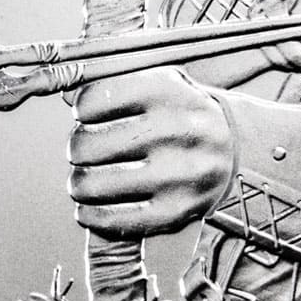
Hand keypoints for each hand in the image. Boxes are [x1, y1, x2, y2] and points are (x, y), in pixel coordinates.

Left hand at [67, 68, 233, 237]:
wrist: (234, 148)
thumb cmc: (184, 114)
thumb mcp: (160, 83)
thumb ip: (114, 82)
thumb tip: (66, 96)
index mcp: (170, 92)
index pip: (95, 99)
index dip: (82, 110)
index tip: (87, 115)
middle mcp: (178, 130)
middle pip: (89, 144)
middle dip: (77, 149)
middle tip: (83, 150)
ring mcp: (180, 174)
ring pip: (96, 184)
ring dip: (80, 183)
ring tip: (85, 179)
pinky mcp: (178, 209)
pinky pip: (115, 218)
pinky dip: (92, 214)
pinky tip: (91, 206)